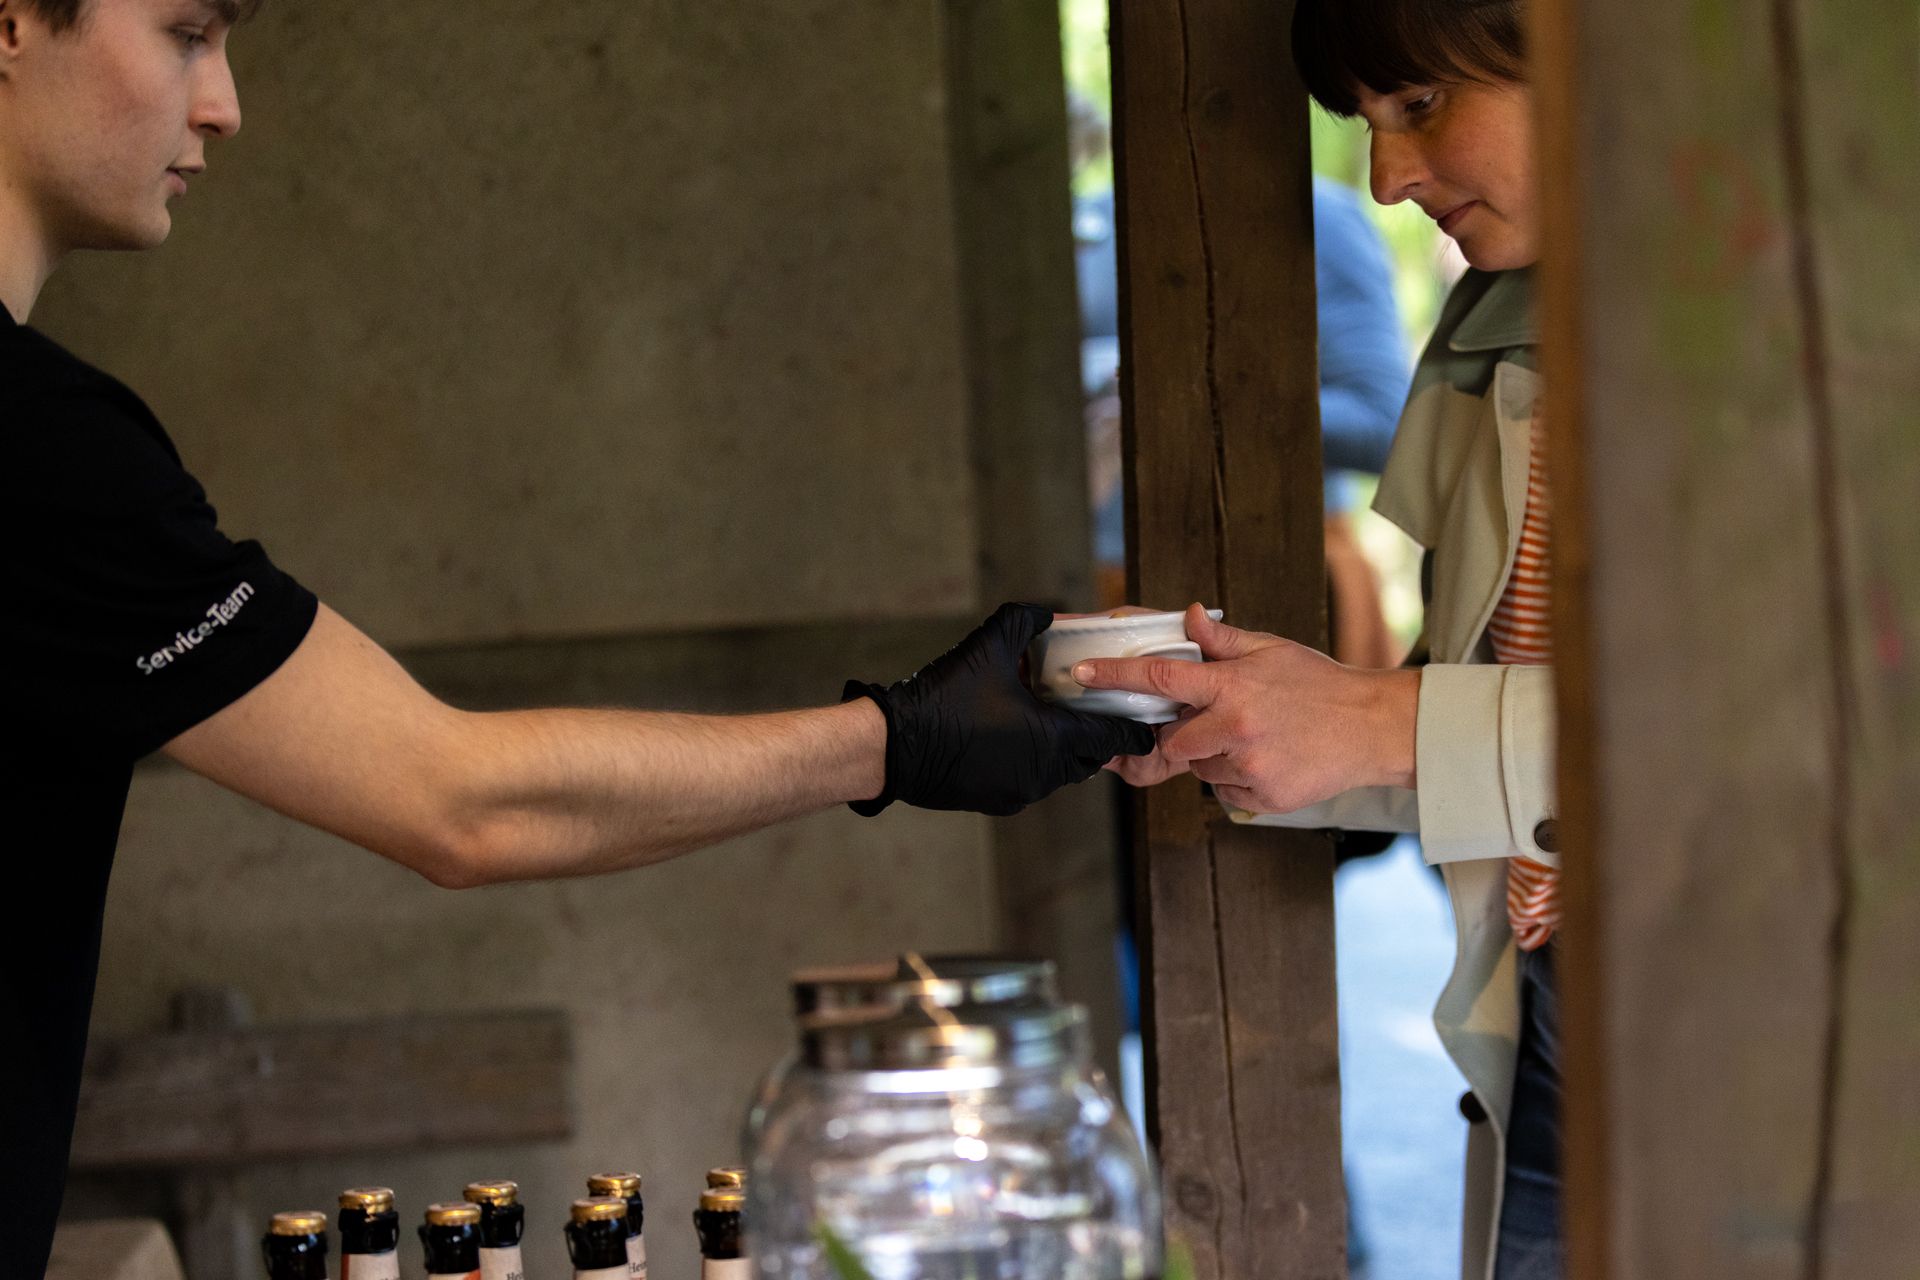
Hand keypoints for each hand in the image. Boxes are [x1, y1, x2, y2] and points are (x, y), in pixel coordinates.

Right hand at [846, 603, 1156, 816]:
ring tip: (1054, 721)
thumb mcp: (987, 647)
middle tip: (1095, 712)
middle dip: (1097, 738)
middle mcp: (1043, 773)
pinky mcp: (998, 801)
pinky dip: (1035, 763)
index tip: (1144, 721)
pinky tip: (1016, 739)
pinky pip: (1031, 782)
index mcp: (1052, 739)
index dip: (1131, 728)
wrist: (895, 747)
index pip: (1112, 738)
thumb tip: (1046, 613)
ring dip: (1064, 751)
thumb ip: (1024, 622)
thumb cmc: (944, 698)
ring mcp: (1020, 792)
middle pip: (1090, 759)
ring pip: (1060, 773)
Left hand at [1073, 604, 1418, 812]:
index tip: (1083, 674)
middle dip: (1182, 736)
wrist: (1373, 729)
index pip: (1160, 677)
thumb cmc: (1321, 686)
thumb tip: (1186, 614)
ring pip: (1200, 769)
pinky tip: (1269, 760)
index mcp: (1232, 686)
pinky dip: (1237, 781)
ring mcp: (1249, 767)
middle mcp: (1235, 728)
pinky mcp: (1261, 798)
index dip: (1116, 675)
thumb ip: (1223, 641)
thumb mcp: (1272, 650)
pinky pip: (1226, 794)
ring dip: (1214, 757)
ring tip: (1257, 739)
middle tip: (1217, 723)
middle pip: (1171, 742)